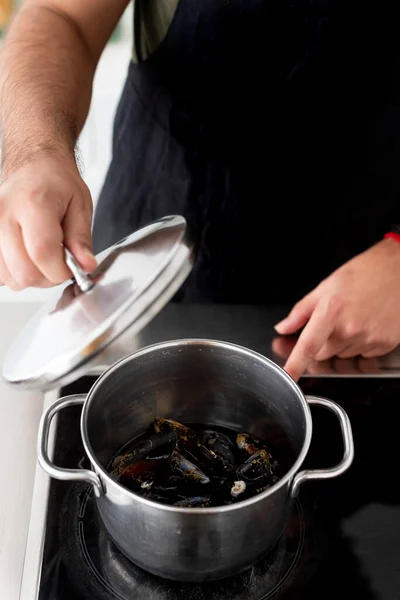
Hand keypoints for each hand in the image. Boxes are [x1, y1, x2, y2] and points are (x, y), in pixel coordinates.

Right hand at [0, 156, 96, 289]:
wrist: (32, 165)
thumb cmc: (55, 180)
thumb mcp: (80, 205)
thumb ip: (81, 239)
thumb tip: (85, 265)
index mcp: (33, 203)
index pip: (43, 253)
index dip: (60, 270)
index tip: (71, 267)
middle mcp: (4, 215)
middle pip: (24, 272)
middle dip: (48, 277)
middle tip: (58, 263)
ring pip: (9, 278)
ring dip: (31, 277)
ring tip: (42, 257)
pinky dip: (15, 273)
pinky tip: (26, 258)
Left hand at [275, 239, 399, 380]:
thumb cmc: (365, 273)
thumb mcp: (326, 286)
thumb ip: (301, 311)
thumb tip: (283, 327)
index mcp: (331, 312)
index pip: (308, 346)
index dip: (295, 364)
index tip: (288, 377)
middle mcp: (349, 329)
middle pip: (323, 354)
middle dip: (322, 343)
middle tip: (333, 321)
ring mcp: (368, 340)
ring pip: (342, 355)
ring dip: (342, 343)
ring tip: (354, 317)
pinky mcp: (384, 345)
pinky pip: (362, 354)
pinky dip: (360, 344)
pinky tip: (367, 324)